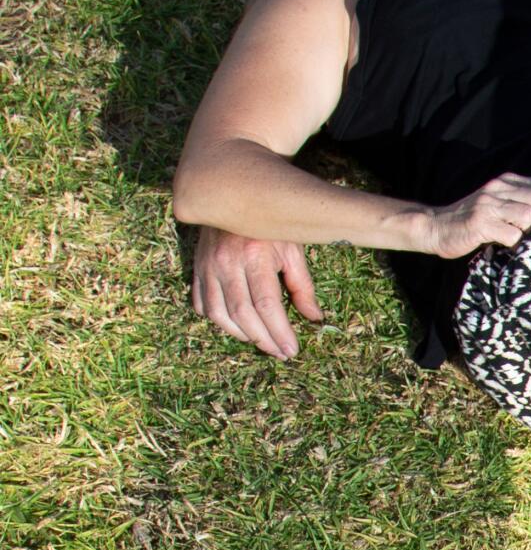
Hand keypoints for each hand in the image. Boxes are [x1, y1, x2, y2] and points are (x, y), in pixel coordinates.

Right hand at [189, 228, 322, 359]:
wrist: (229, 196)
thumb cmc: (268, 224)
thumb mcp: (292, 247)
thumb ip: (302, 285)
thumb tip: (314, 318)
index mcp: (255, 254)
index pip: (267, 305)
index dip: (279, 332)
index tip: (291, 350)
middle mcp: (227, 262)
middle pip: (243, 314)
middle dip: (264, 340)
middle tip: (280, 353)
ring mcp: (207, 266)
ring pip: (219, 314)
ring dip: (240, 335)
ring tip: (261, 341)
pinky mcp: (196, 268)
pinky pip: (201, 304)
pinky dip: (218, 320)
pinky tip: (235, 325)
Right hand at [420, 173, 530, 261]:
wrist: (435, 227)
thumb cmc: (469, 222)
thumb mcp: (495, 205)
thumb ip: (517, 205)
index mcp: (506, 182)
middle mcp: (498, 188)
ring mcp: (488, 204)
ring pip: (529, 215)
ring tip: (525, 244)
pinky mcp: (480, 223)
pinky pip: (512, 234)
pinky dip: (516, 246)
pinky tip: (510, 250)